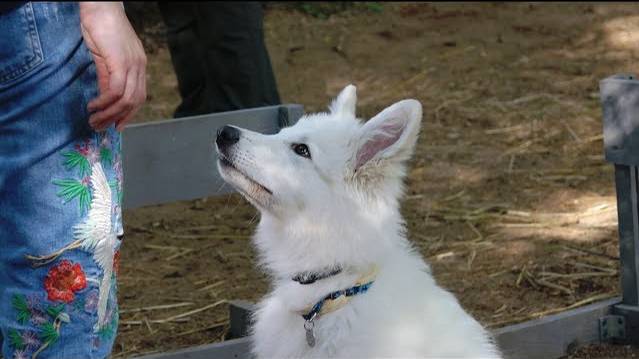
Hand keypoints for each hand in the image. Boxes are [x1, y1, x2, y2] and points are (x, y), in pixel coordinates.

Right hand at [80, 2, 146, 131]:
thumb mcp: (106, 57)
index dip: (129, 114)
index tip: (117, 125)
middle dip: (118, 118)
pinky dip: (105, 102)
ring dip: (109, 114)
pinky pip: (115, 90)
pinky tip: (93, 105)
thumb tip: (105, 98)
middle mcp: (139, 67)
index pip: (139, 97)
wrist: (100, 7)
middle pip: (134, 102)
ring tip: (94, 120)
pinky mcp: (121, 63)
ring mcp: (132, 65)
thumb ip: (107, 77)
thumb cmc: (101, 28)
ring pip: (125, 100)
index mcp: (139, 66)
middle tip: (101, 127)